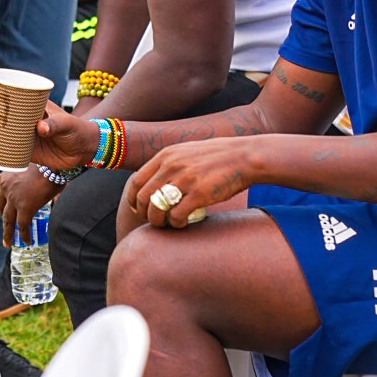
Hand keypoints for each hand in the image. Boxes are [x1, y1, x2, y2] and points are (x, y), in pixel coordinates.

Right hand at [0, 98, 98, 174]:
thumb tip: (40, 127)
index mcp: (30, 107)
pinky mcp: (24, 153)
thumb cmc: (76, 129)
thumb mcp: (66, 123)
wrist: (84, 149)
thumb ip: (54, 124)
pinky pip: (4, 157)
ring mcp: (22, 137)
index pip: (6, 99)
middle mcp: (22, 121)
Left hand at [0, 167, 59, 246]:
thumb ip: (31, 175)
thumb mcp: (33, 165)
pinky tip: (26, 241)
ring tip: (8, 242)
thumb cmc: (48, 162)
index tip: (4, 205)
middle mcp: (6, 186)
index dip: (1, 199)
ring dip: (7, 232)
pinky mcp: (24, 207)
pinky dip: (24, 235)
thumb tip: (43, 180)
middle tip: (6, 226)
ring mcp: (13, 198)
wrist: (54, 166)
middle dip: (3, 217)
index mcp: (7, 173)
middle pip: (0, 206)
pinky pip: (22, 225)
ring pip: (7, 219)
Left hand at [126, 137, 258, 228]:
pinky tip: (183, 223)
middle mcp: (171, 166)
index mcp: (166, 155)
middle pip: (143, 197)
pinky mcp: (199, 194)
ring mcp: (185, 179)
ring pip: (156, 208)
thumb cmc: (217, 157)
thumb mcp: (186, 152)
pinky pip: (177, 215)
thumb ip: (169, 164)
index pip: (136, 181)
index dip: (133, 199)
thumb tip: (154, 182)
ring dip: (158, 221)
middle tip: (154, 221)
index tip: (138, 209)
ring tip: (168, 224)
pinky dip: (176, 223)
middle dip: (144, 214)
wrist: (244, 157)